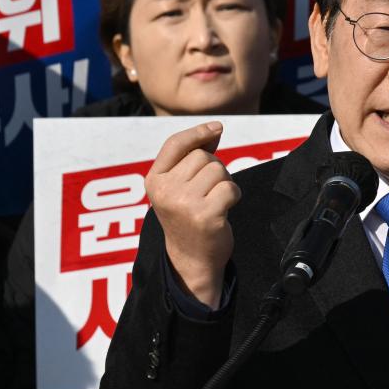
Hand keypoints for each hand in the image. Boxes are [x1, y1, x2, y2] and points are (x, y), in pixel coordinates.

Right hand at [145, 121, 240, 308]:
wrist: (192, 260)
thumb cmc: (189, 217)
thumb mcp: (178, 187)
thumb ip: (190, 159)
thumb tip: (214, 130)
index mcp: (154, 181)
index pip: (175, 144)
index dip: (198, 132)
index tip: (217, 128)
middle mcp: (165, 191)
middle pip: (203, 156)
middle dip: (214, 169)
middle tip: (208, 193)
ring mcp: (184, 203)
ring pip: (218, 170)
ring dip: (224, 183)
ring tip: (215, 202)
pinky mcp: (205, 215)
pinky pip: (230, 188)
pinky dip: (234, 196)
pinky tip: (224, 210)